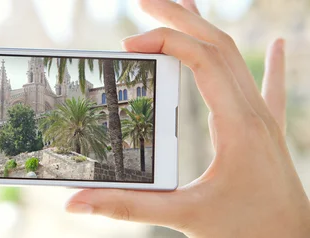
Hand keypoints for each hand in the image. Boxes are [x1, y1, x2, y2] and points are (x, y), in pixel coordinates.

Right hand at [66, 0, 309, 236]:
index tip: (129, 43)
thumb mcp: (184, 217)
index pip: (201, 60)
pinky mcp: (268, 132)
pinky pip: (272, 87)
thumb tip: (76, 202)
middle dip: (180, 17)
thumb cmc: (247, 232)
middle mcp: (253, 113)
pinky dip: (274, 61)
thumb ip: (127, 206)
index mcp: (236, 124)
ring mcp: (264, 120)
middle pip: (217, 46)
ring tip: (184, 4)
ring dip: (208, 29)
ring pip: (238, 59)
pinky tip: (281, 43)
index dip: (165, 41)